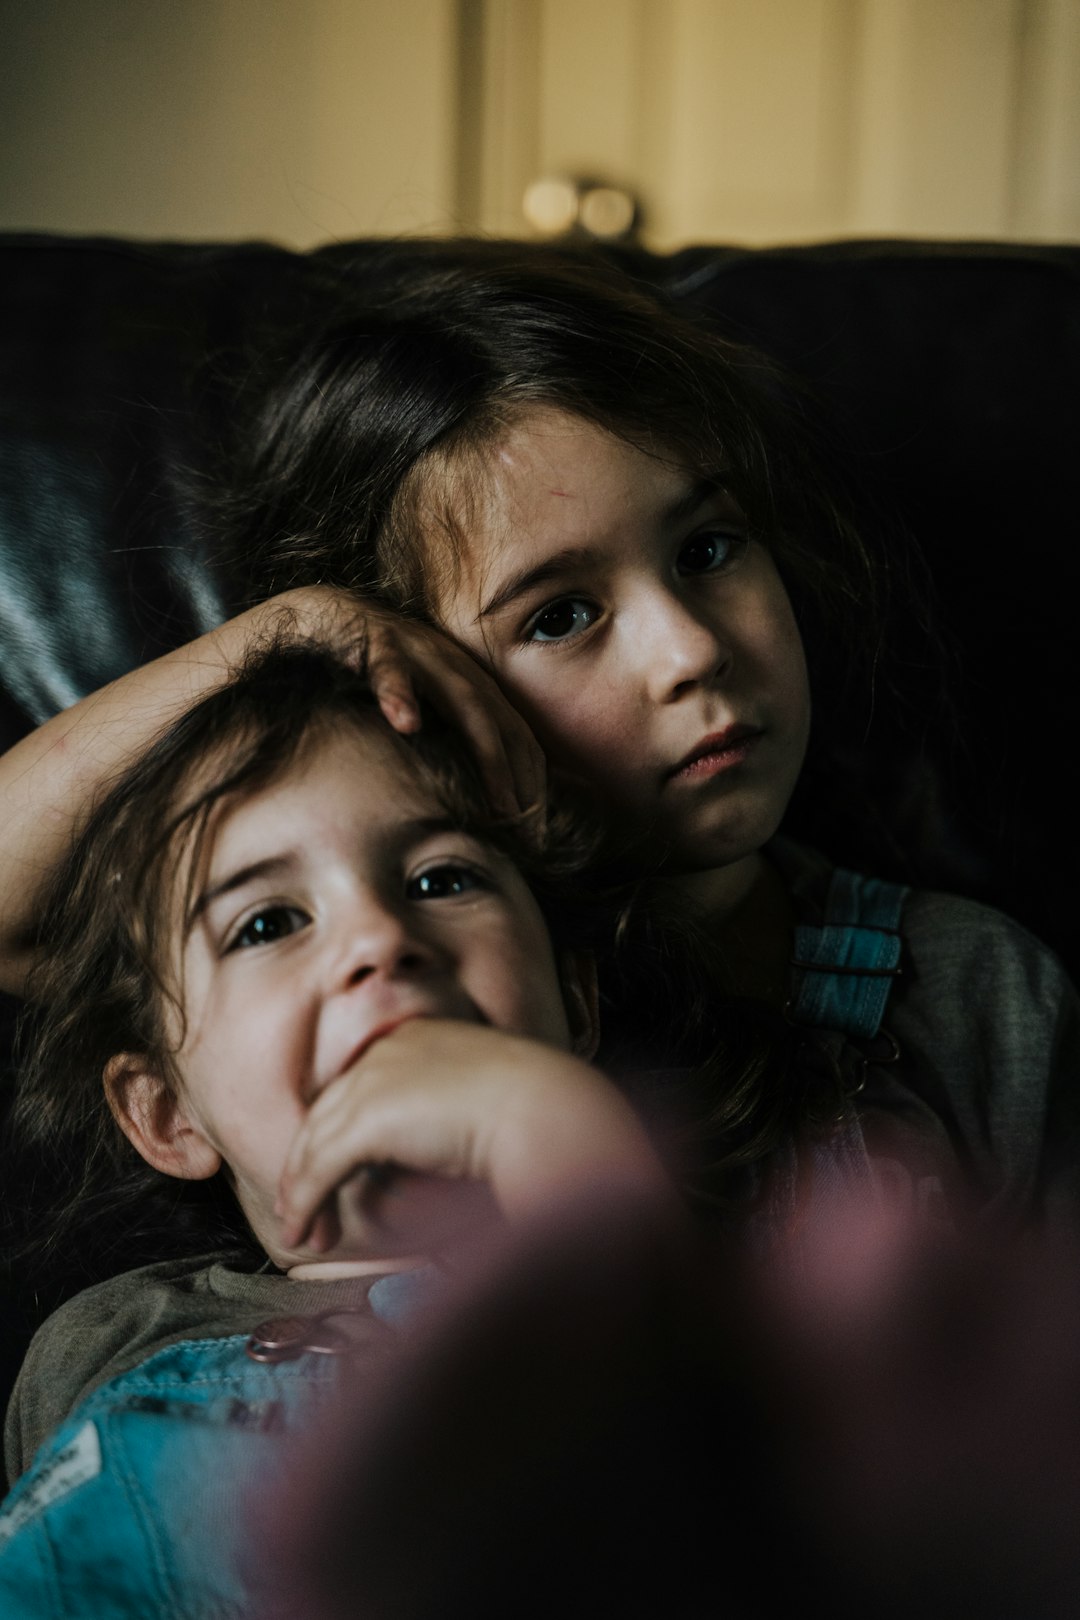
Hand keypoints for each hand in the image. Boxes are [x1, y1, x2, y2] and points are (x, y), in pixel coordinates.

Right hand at [272, 587, 544, 815]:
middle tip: (526, 827)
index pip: (516, 734)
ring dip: (487, 749)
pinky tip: (406, 724)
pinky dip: (400, 694)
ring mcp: (419, 651)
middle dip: (520, 776)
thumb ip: (446, 740)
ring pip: (464, 698)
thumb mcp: (419, 707)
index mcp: (468, 683)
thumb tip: (472, 800)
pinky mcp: (375, 641)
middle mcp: (455, 666)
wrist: (327, 614)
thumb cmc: (372, 672)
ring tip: (500, 802)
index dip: (531, 779)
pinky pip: (390, 668)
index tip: (537, 828)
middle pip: (502, 722)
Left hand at [276, 1019, 672, 1260]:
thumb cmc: (537, 1114)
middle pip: (329, 1113)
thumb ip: (444, 1119)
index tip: (333, 1171)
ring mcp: (375, 1080)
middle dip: (310, 1168)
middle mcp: (389, 1051)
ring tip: (304, 1233)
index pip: (361, 1088)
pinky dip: (307, 1204)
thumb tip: (428, 1160)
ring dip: (303, 1194)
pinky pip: (320, 1169)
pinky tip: (305, 1231)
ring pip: (316, 1142)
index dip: (340, 1133)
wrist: (549, 1111)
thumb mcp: (480, 1104)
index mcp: (418, 1038)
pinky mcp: (367, 1119)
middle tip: (306, 1213)